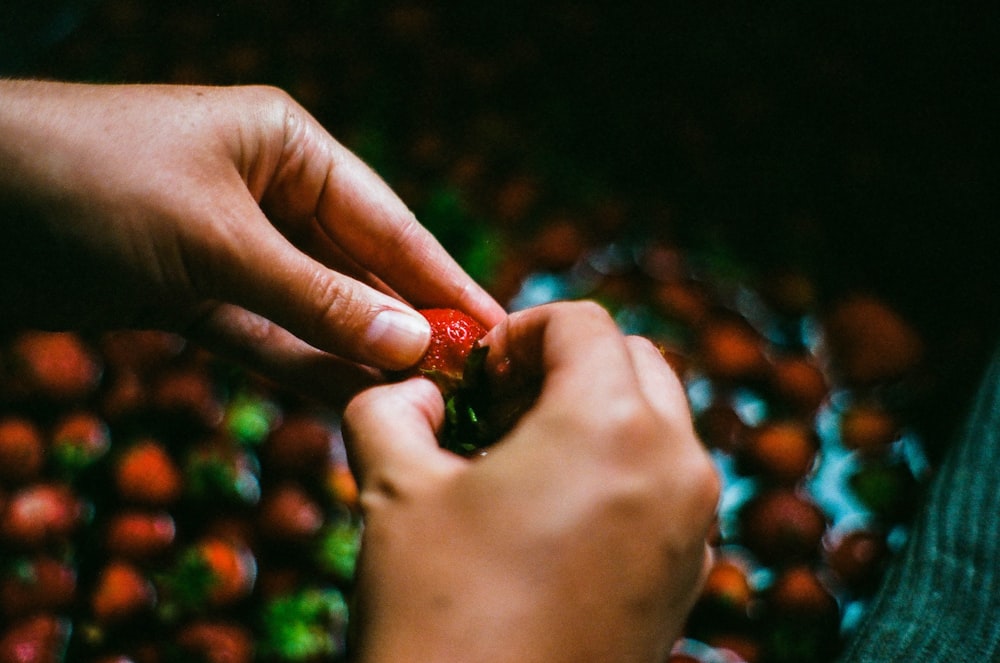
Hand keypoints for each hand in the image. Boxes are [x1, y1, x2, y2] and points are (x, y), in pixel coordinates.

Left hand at [0, 80, 503, 404]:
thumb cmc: (87, 181)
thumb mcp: (217, 238)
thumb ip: (319, 298)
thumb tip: (415, 342)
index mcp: (288, 147)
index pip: (389, 224)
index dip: (445, 281)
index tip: (499, 330)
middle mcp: (269, 193)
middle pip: (358, 272)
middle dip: (406, 329)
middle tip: (466, 387)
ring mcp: (229, 248)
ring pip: (314, 313)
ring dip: (358, 359)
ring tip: (419, 409)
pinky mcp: (189, 294)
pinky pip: (262, 337)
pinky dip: (300, 369)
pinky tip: (348, 402)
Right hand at [343, 301, 719, 661]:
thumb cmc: (437, 611)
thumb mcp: (393, 490)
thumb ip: (393, 406)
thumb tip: (418, 390)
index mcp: (610, 423)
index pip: (581, 321)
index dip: (519, 331)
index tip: (478, 375)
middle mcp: (676, 463)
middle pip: (634, 359)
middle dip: (566, 365)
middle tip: (500, 409)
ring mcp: (693, 523)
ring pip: (658, 420)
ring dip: (596, 413)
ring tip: (523, 462)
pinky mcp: (689, 572)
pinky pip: (667, 481)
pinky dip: (620, 467)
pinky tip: (553, 516)